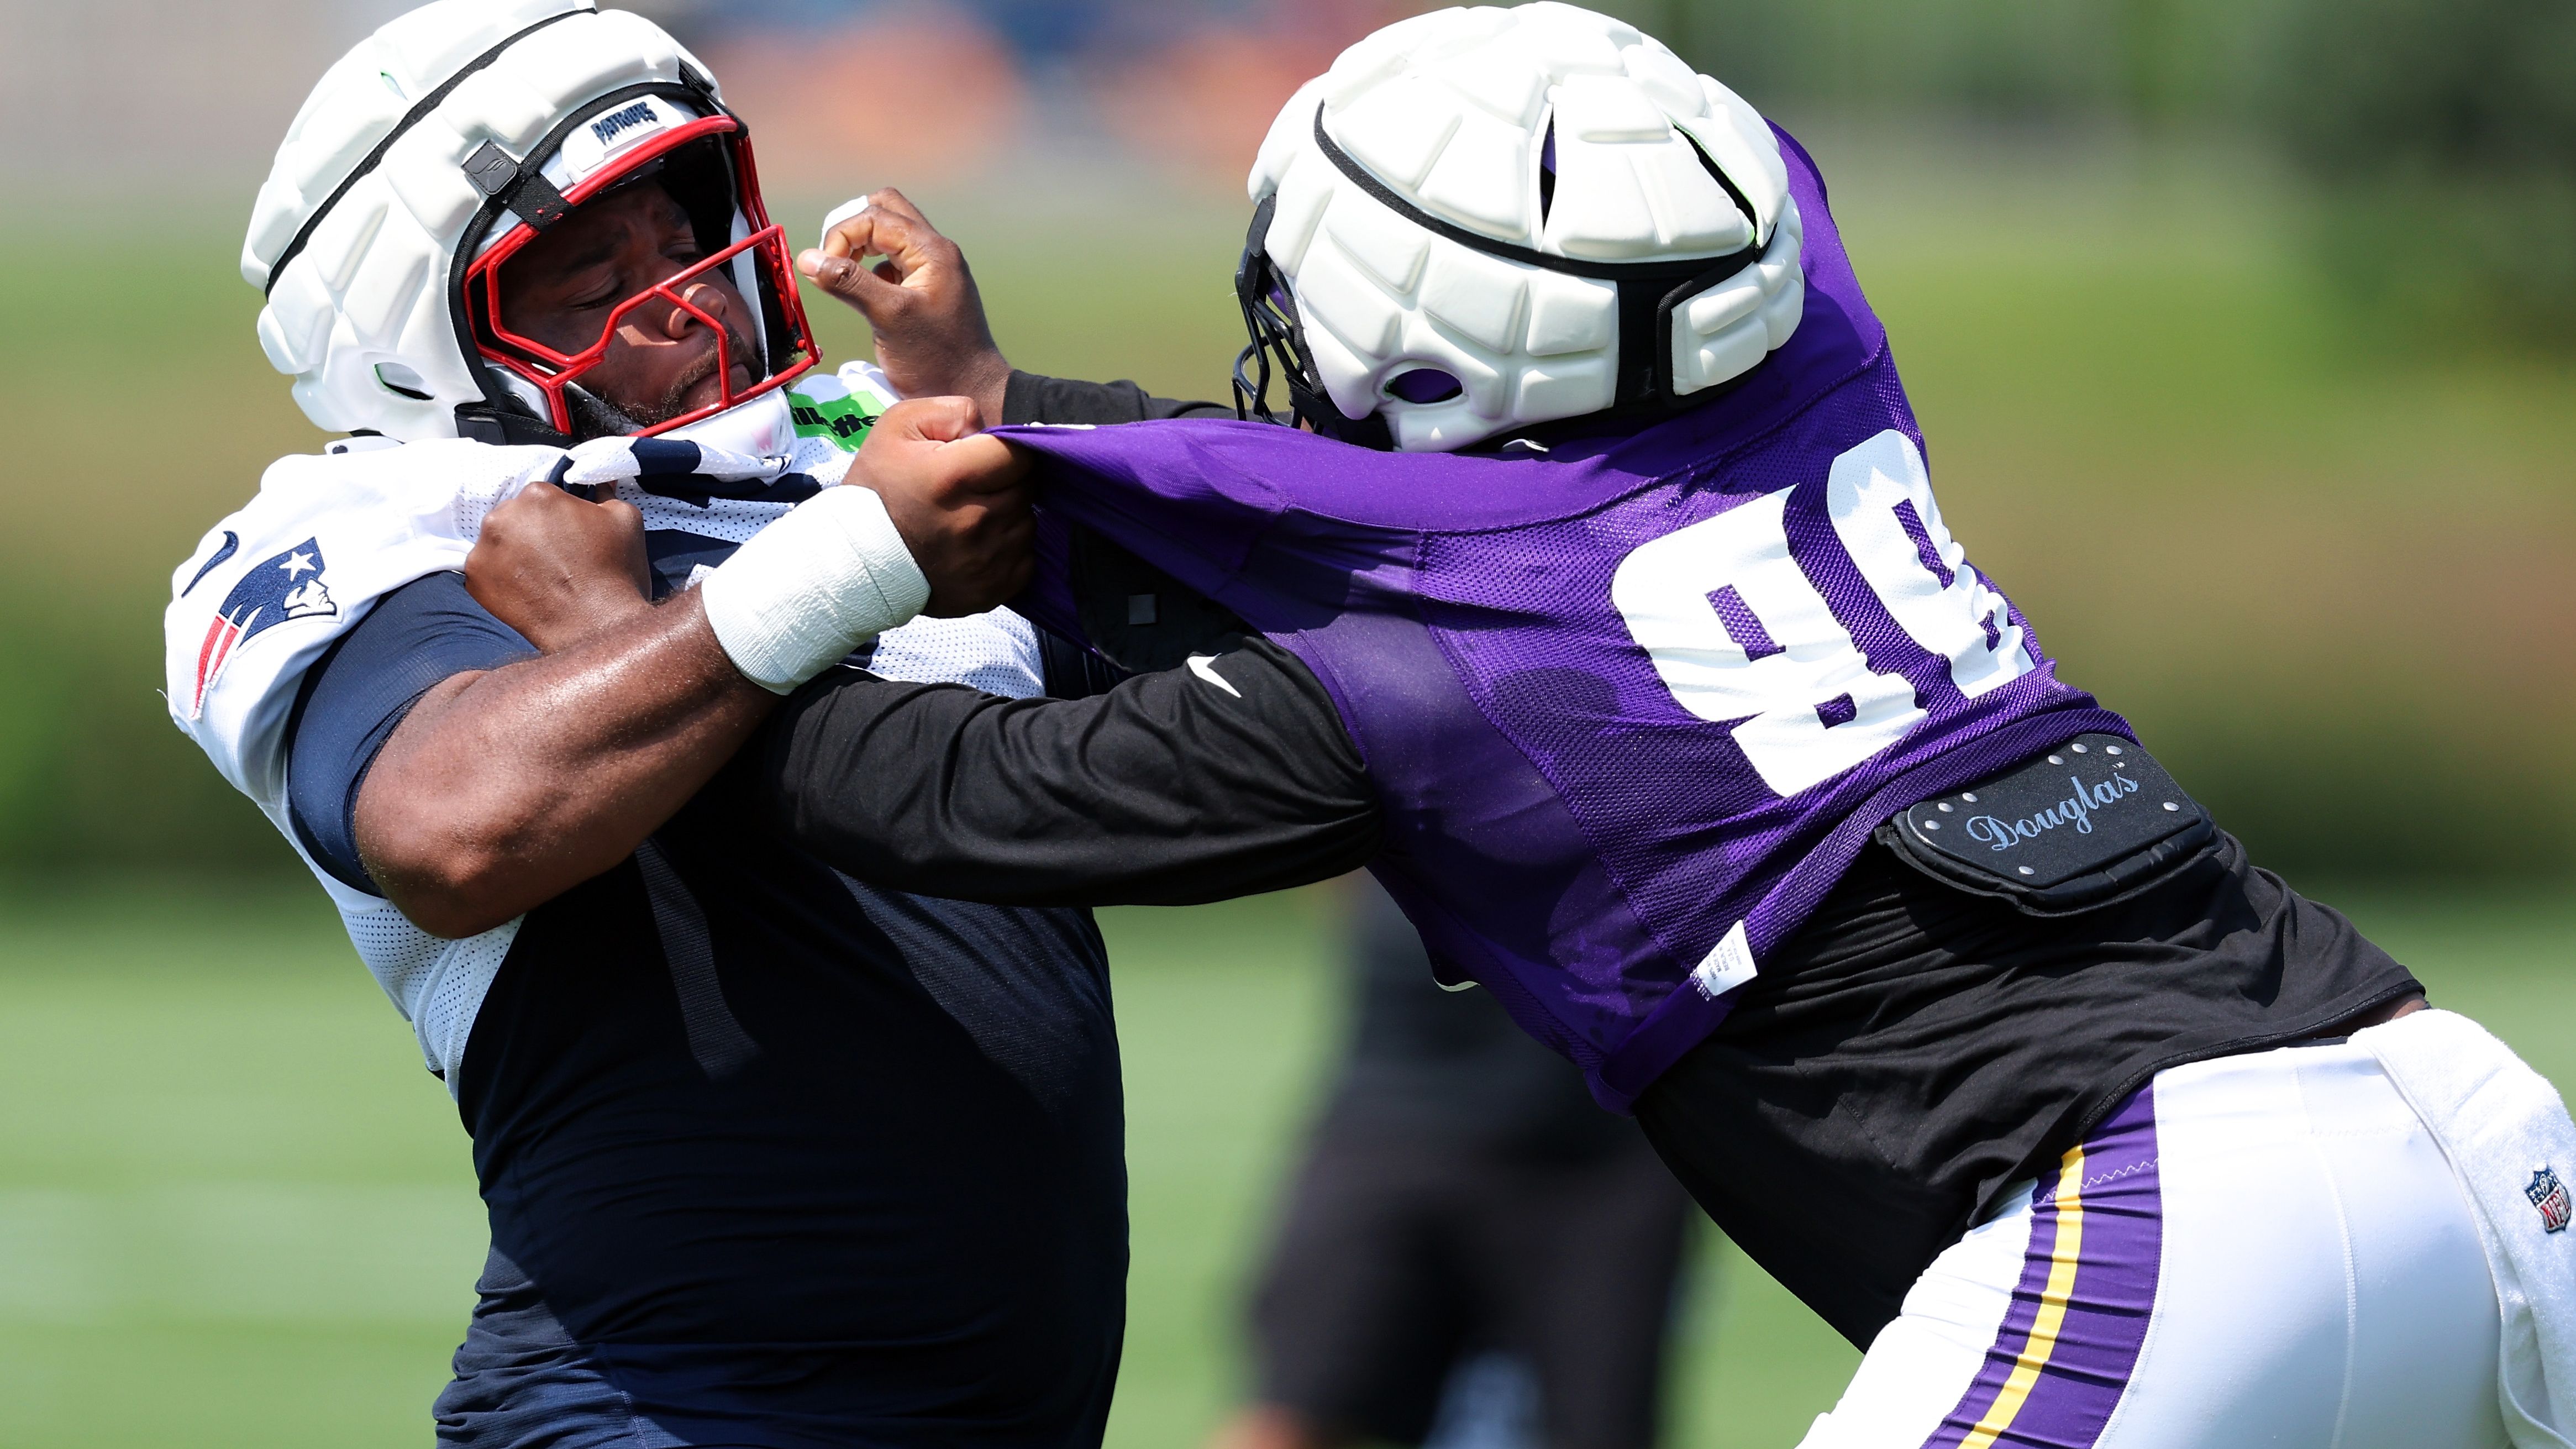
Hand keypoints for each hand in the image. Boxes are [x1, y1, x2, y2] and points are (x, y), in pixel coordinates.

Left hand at [465, 483, 653, 651]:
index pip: (541, 496)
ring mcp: (484, 548)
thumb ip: (606, 493)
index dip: (557, 517)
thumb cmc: (615, 573)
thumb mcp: (626, 519)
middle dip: (531, 532)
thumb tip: (600, 483)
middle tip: (555, 559)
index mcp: (539, 494)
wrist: (596, 627)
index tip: (568, 536)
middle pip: (514, 516)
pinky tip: (527, 591)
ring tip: (540, 577)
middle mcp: (504, 515)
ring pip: (498, 542)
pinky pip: (486, 570)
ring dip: (514, 552)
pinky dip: (501, 578)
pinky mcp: (474, 578)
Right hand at [798, 189, 1010, 423]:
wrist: (971, 391)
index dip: (841, 235)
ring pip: (888, 234)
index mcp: (932, 250)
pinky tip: (865, 295)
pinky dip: (870, 268)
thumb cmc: (934, 359)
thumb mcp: (888, 317)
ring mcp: (932, 268)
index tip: (825, 269)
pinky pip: (892, 261)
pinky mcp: (924, 287)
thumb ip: (849, 283)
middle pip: (886, 210)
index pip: (875, 216)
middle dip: (851, 229)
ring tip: (844, 276)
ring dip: (860, 247)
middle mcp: (935, 250)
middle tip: (834, 260)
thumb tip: (806, 258)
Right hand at [845, 396, 1033, 616]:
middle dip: (1007, 481)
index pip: (1021, 454)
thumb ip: (953, 411)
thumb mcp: (898, 427)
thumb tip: (991, 429)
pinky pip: (1025, 560)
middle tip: (976, 487)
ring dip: (1009, 516)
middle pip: (1027, 489)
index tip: (990, 456)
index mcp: (953, 477)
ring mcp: (986, 561)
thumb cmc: (877, 488)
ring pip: (1028, 524)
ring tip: (973, 516)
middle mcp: (975, 521)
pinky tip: (978, 545)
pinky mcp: (993, 590)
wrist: (855, 559)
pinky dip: (1009, 550)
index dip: (1009, 450)